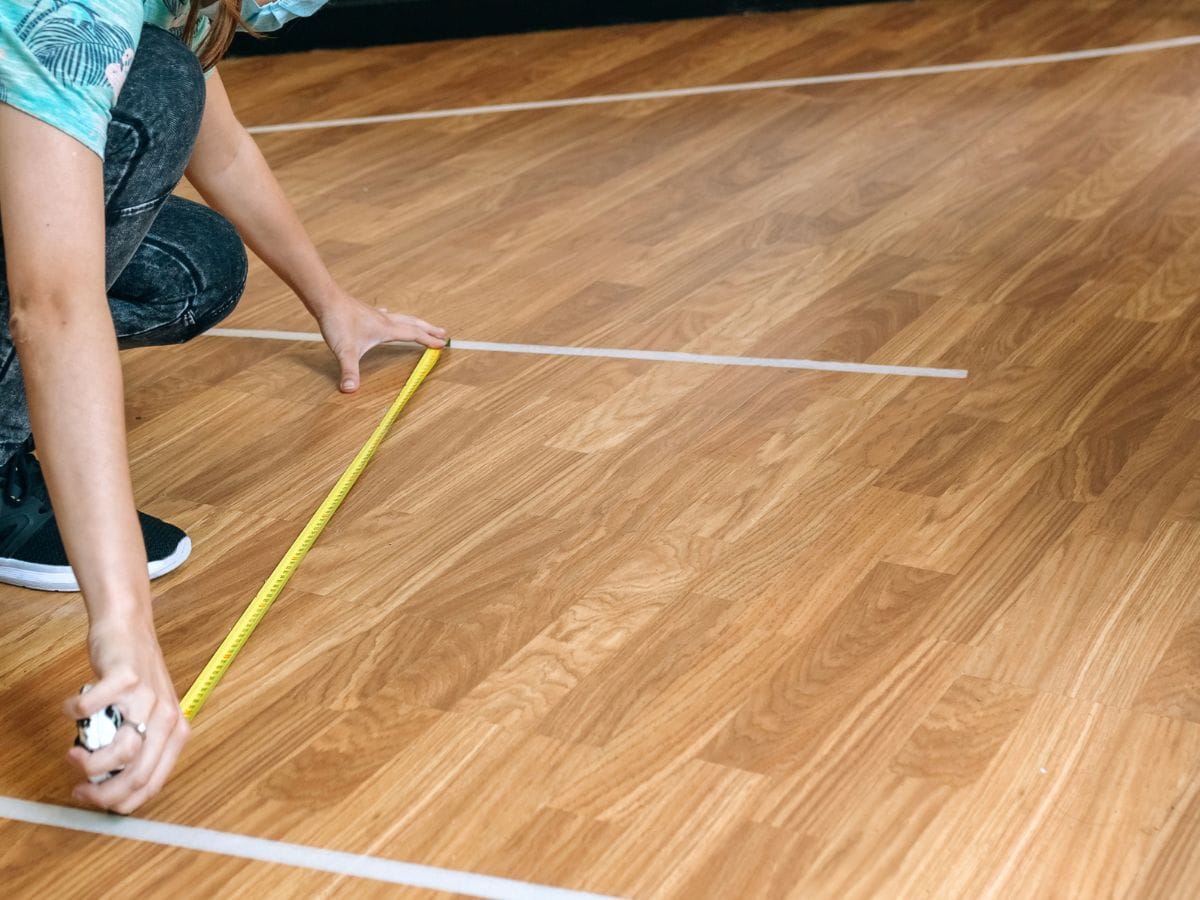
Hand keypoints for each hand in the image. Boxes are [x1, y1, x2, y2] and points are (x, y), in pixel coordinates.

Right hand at [64, 616, 188, 813]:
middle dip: (103, 793)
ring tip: (74, 755)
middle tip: (79, 789)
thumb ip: (136, 747)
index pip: (152, 783)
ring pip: (123, 750)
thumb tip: (108, 785)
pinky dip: (75, 715)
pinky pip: (92, 709)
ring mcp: (147, 696)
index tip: (95, 800)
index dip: (120, 801)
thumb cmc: (134, 678)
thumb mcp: (146, 716)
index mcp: (175, 731)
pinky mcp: (125, 677)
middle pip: (137, 774)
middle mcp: (166, 716)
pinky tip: (71, 712)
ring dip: (90, 762)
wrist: (130, 629)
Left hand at [317, 291, 446, 392]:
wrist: (325, 299)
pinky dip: (392, 316)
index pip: (413, 335)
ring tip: (421, 325)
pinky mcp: (365, 311)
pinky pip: (384, 314)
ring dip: (414, 322)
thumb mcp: (345, 351)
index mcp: (386, 329)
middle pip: (412, 323)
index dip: (428, 340)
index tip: (442, 345)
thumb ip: (349, 371)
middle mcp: (384, 319)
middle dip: (428, 329)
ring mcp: (375, 314)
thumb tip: (350, 389)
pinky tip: (386, 314)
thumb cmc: (337, 322)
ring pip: (401, 317)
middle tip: (442, 332)